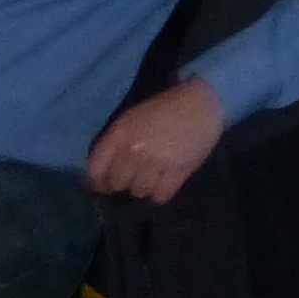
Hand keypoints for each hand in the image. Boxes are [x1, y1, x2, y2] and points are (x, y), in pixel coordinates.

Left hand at [86, 78, 225, 202]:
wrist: (202, 101)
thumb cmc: (164, 108)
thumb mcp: (132, 119)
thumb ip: (115, 143)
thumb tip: (105, 172)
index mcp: (120, 135)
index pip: (96, 171)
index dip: (98, 182)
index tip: (104, 185)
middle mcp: (135, 150)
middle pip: (117, 184)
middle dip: (123, 183)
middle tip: (133, 178)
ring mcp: (157, 162)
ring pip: (139, 191)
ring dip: (143, 187)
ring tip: (152, 178)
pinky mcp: (179, 170)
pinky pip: (161, 196)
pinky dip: (160, 193)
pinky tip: (164, 183)